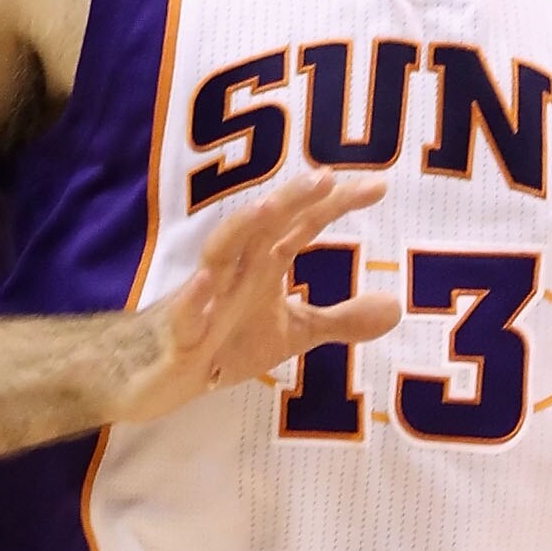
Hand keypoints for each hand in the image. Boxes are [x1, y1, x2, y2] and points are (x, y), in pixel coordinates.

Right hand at [117, 168, 401, 424]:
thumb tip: (396, 307)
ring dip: (241, 230)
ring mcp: (204, 298)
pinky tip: (206, 282)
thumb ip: (341, 319)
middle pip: (263, 225)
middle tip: (325, 177)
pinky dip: (195, 297)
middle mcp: (235, 269)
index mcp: (264, 263)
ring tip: (266, 209)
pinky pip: (184, 314)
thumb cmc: (223, 339)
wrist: (154, 373)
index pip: (304, 224)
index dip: (337, 203)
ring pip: (220, 253)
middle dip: (291, 200)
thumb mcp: (291, 332)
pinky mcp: (177, 334)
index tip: (380, 185)